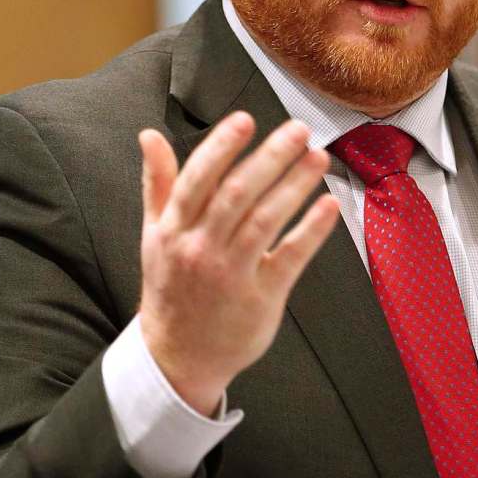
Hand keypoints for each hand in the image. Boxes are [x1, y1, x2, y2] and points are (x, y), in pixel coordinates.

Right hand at [138, 113, 340, 414]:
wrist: (178, 356)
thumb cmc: (171, 288)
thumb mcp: (154, 235)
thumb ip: (157, 183)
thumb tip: (150, 136)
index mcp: (173, 229)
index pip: (196, 180)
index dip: (221, 148)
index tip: (245, 120)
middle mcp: (199, 249)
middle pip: (236, 195)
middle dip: (269, 158)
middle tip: (297, 130)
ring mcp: (231, 275)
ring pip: (264, 221)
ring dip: (294, 185)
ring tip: (318, 157)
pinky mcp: (261, 299)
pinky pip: (289, 258)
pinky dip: (311, 230)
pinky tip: (328, 204)